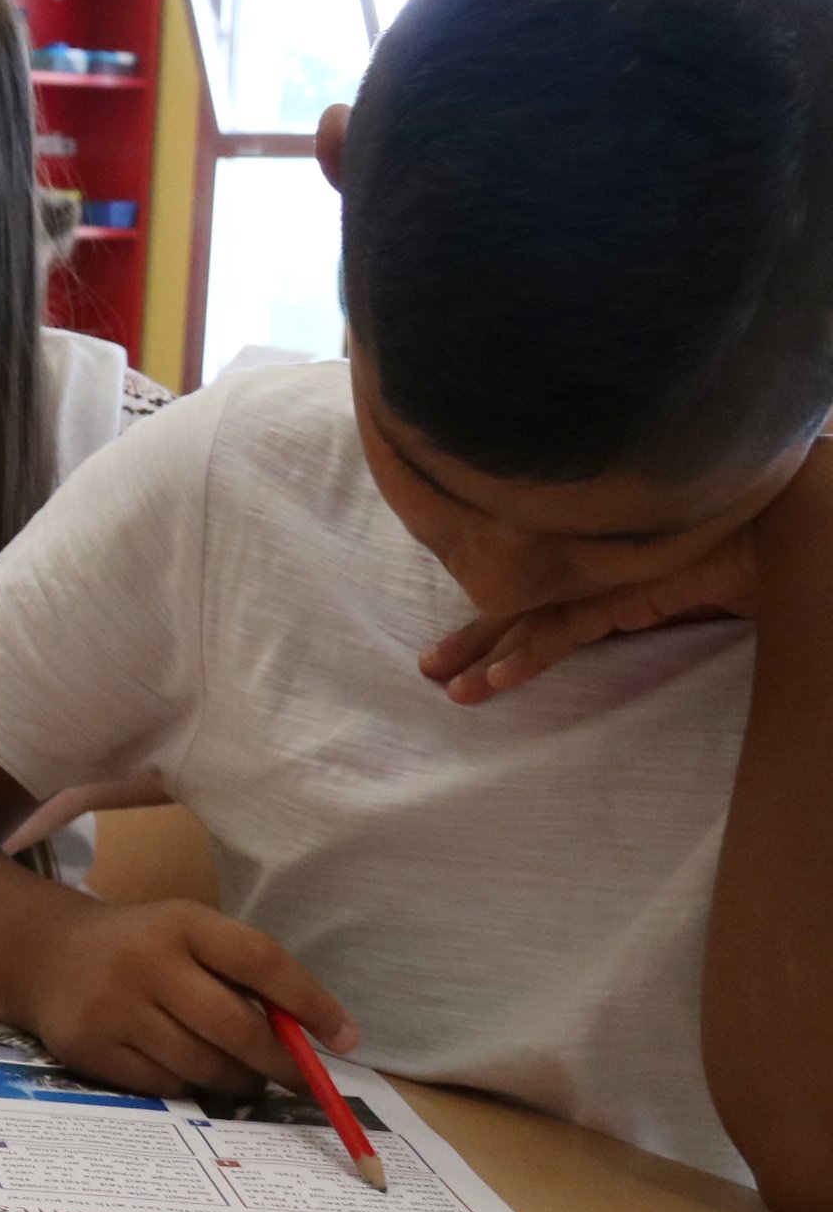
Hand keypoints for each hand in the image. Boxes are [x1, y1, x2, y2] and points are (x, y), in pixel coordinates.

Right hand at [14, 899, 357, 1100]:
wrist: (43, 955)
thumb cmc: (140, 948)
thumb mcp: (188, 936)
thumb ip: (241, 975)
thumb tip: (311, 1036)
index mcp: (182, 923)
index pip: (261, 962)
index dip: (311, 1003)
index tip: (343, 1037)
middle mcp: (146, 962)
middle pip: (236, 1028)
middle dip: (279, 1062)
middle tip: (301, 1079)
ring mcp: (114, 1008)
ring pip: (203, 1066)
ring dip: (237, 1080)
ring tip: (244, 1076)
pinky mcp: (91, 1048)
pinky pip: (164, 1087)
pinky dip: (189, 1087)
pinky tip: (189, 1073)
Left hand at [419, 441, 832, 702]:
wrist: (780, 527)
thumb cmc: (739, 548)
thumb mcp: (680, 582)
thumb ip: (643, 600)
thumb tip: (618, 618)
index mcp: (601, 564)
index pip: (541, 597)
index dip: (500, 621)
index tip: (464, 649)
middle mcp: (593, 565)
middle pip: (521, 603)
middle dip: (474, 638)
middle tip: (430, 667)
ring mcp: (601, 575)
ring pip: (528, 619)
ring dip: (485, 653)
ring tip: (447, 684)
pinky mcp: (620, 592)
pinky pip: (564, 631)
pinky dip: (530, 656)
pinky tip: (497, 680)